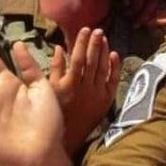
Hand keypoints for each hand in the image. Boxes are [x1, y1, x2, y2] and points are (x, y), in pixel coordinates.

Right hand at [49, 28, 119, 146]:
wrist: (69, 136)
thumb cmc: (56, 110)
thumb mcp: (50, 89)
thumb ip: (55, 67)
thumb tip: (60, 47)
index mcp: (70, 84)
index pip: (78, 58)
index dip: (82, 42)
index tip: (84, 29)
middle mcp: (86, 88)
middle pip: (92, 61)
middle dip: (95, 44)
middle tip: (98, 30)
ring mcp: (98, 94)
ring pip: (103, 69)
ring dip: (104, 52)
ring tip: (104, 38)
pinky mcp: (106, 101)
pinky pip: (113, 81)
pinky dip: (115, 68)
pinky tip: (115, 55)